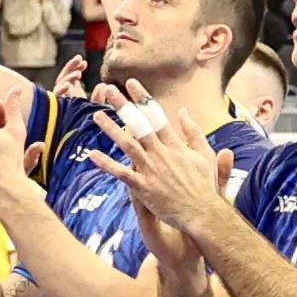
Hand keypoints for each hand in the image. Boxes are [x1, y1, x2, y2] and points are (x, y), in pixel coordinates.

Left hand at [109, 87, 234, 244]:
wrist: (203, 213)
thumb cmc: (205, 186)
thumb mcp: (205, 154)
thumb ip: (194, 132)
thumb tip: (184, 112)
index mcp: (175, 144)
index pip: (156, 115)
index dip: (142, 97)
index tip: (131, 83)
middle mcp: (161, 153)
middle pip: (139, 124)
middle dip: (123, 105)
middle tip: (108, 90)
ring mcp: (151, 170)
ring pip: (127, 144)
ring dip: (111, 129)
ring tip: (96, 115)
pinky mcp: (143, 187)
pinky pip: (121, 173)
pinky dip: (106, 164)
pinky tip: (92, 154)